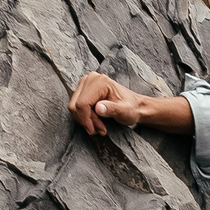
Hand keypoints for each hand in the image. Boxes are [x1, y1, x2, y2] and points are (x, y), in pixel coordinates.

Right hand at [68, 73, 192, 136]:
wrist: (134, 105)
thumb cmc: (131, 108)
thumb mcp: (125, 111)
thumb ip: (112, 109)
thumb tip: (98, 108)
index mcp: (100, 82)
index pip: (82, 103)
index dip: (85, 119)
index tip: (94, 130)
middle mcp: (90, 79)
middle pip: (76, 105)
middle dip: (86, 121)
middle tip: (100, 130)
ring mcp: (85, 82)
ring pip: (74, 107)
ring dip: (86, 120)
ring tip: (100, 127)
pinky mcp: (83, 88)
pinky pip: (76, 106)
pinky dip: (85, 117)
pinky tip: (96, 121)